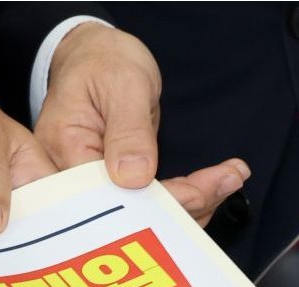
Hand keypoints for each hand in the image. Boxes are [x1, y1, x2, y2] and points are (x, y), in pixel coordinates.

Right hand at [38, 23, 249, 223]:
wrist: (96, 58)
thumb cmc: (104, 63)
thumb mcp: (122, 85)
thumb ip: (128, 132)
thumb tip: (133, 178)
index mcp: (67, 153)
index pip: (111, 197)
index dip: (159, 200)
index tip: (203, 189)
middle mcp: (74, 181)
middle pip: (128, 215)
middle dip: (184, 206)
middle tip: (230, 179)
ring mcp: (94, 187)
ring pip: (143, 216)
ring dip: (191, 204)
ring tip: (231, 177)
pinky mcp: (114, 187)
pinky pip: (147, 204)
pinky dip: (182, 198)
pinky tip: (214, 183)